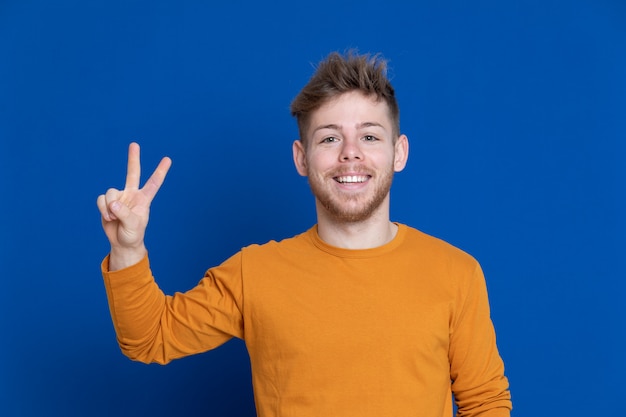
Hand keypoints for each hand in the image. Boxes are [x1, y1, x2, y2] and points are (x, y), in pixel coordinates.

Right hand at [97, 142, 171, 269]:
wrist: (121, 243)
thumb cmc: (133, 234)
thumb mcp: (133, 225)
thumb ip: (124, 213)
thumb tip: (113, 203)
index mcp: (144, 199)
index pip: (154, 183)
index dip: (160, 171)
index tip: (168, 159)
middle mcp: (132, 195)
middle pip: (132, 173)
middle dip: (133, 159)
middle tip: (134, 144)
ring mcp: (119, 197)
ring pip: (110, 192)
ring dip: (109, 207)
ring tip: (114, 218)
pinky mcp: (107, 202)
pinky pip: (101, 200)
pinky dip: (102, 209)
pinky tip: (108, 217)